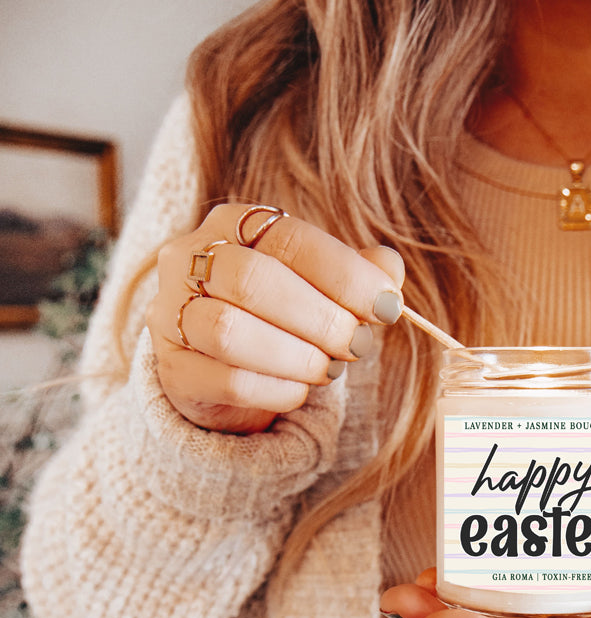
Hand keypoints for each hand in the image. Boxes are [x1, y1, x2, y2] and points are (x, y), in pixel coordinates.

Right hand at [147, 204, 404, 432]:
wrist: (227, 367)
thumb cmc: (284, 314)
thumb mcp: (323, 285)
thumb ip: (358, 273)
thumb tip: (389, 271)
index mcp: (233, 224)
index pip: (290, 238)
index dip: (345, 275)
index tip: (387, 307)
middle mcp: (189, 259)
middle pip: (252, 280)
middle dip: (319, 318)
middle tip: (357, 344)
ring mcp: (171, 315)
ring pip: (228, 332)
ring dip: (296, 356)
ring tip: (329, 369)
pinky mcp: (173, 371)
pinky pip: (227, 382)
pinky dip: (277, 390)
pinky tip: (300, 391)